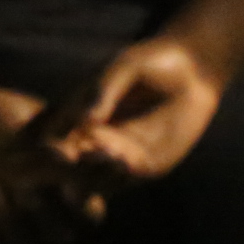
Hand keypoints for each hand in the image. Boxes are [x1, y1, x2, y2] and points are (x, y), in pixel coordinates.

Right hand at [59, 37, 227, 187]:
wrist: (193, 71)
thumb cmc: (151, 61)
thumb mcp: (126, 68)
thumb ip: (106, 91)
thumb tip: (87, 119)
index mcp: (74, 118)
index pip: (52, 141)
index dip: (50, 151)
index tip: (58, 152)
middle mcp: (91, 143)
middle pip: (68, 170)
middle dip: (71, 172)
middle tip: (82, 159)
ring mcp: (117, 157)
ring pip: (94, 182)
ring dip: (97, 176)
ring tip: (109, 158)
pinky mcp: (144, 165)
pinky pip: (126, 180)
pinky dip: (121, 177)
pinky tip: (126, 164)